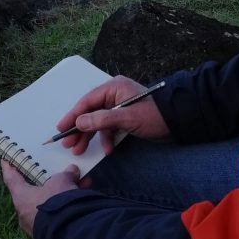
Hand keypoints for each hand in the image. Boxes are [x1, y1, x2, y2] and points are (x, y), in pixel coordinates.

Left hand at [1, 160, 81, 235]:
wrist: (69, 232)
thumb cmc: (56, 202)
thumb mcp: (62, 181)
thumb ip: (66, 174)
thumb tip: (72, 170)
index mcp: (21, 197)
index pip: (11, 179)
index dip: (8, 168)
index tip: (5, 160)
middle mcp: (25, 212)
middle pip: (32, 191)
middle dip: (44, 181)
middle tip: (50, 171)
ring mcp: (36, 225)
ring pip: (48, 203)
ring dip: (61, 192)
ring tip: (77, 183)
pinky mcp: (50, 232)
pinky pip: (57, 213)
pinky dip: (67, 205)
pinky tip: (82, 196)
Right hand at [55, 75, 170, 156]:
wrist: (178, 123)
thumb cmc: (153, 116)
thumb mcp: (126, 118)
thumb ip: (101, 120)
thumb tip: (78, 123)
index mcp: (113, 87)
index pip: (87, 101)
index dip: (72, 115)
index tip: (61, 128)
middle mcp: (114, 95)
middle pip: (90, 112)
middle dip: (79, 129)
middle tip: (68, 144)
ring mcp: (119, 107)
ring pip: (98, 121)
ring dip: (90, 136)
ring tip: (79, 150)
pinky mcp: (125, 118)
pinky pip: (109, 128)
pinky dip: (106, 138)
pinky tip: (107, 150)